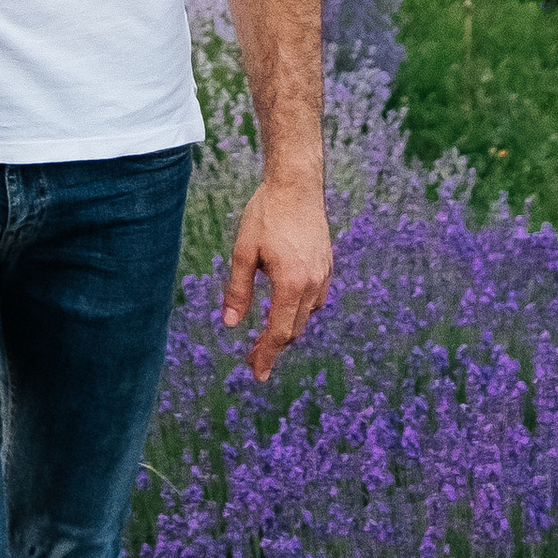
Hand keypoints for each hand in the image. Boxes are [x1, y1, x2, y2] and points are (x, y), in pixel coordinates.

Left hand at [222, 176, 332, 382]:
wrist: (297, 184)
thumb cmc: (266, 214)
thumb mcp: (243, 252)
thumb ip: (238, 290)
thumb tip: (231, 325)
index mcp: (291, 284)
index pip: (279, 332)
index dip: (266, 355)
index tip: (256, 374)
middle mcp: (312, 284)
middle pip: (294, 329)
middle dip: (274, 347)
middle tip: (252, 360)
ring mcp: (323, 274)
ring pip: (306, 316)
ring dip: (288, 329)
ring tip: (266, 337)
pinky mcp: (327, 264)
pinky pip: (315, 299)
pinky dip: (300, 311)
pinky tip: (286, 307)